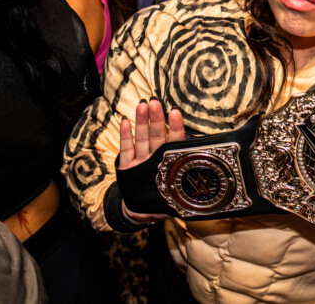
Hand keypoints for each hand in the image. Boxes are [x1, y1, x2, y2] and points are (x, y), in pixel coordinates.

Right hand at [118, 98, 183, 221]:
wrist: (137, 213)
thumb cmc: (158, 203)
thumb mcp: (169, 204)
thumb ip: (177, 201)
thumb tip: (190, 201)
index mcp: (168, 164)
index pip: (173, 143)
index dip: (175, 128)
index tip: (175, 112)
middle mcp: (154, 159)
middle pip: (156, 136)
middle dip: (156, 118)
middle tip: (156, 101)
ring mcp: (140, 161)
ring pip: (141, 138)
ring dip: (142, 121)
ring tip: (142, 104)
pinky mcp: (126, 166)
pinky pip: (126, 149)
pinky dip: (125, 135)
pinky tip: (124, 120)